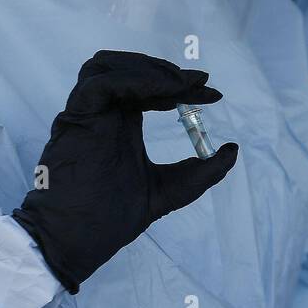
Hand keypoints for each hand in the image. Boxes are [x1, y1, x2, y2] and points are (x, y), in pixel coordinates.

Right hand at [13, 51, 237, 292]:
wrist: (78, 242)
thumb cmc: (113, 218)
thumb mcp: (171, 190)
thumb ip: (202, 172)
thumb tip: (233, 151)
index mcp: (121, 123)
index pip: (150, 89)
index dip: (182, 86)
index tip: (214, 93)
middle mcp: (102, 113)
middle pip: (128, 69)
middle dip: (167, 71)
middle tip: (200, 82)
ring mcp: (86, 114)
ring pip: (107, 65)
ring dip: (147, 67)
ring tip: (180, 83)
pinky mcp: (75, 118)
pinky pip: (100, 84)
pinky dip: (134, 80)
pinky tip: (164, 91)